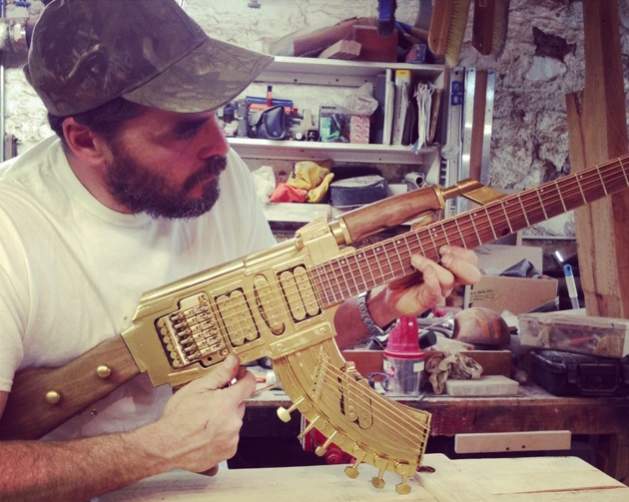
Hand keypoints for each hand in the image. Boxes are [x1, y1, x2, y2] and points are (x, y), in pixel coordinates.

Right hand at [146, 354, 254, 471]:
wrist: (165, 446)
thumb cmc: (177, 418)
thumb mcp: (197, 388)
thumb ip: (220, 374)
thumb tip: (233, 362)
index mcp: (227, 403)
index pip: (249, 384)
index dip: (244, 376)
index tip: (239, 375)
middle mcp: (233, 421)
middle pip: (239, 403)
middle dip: (228, 400)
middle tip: (210, 402)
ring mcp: (232, 438)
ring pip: (234, 420)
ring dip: (225, 418)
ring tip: (204, 420)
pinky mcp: (228, 451)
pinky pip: (230, 437)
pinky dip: (222, 434)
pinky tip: (206, 432)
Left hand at [381, 245, 479, 316]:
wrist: (388, 290)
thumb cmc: (403, 270)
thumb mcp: (413, 249)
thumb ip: (423, 236)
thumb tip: (426, 222)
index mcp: (451, 266)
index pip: (471, 260)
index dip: (463, 252)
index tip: (444, 246)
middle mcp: (450, 279)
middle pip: (473, 275)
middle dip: (460, 262)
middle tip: (443, 255)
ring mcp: (440, 290)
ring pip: (449, 279)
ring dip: (431, 264)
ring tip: (415, 259)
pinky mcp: (429, 300)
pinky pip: (436, 291)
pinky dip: (430, 278)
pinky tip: (422, 271)